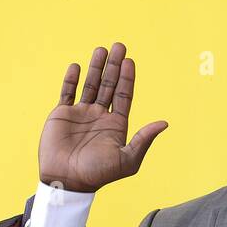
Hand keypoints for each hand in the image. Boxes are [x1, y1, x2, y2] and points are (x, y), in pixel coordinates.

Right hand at [38, 42, 167, 192]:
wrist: (66, 180)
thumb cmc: (98, 174)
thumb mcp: (127, 159)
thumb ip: (144, 139)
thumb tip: (164, 123)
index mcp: (116, 125)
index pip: (124, 95)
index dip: (127, 78)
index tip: (130, 60)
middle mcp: (100, 116)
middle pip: (109, 85)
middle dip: (114, 66)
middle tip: (119, 46)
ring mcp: (81, 113)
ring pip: (90, 84)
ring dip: (96, 67)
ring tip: (101, 49)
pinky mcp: (62, 114)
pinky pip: (67, 92)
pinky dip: (72, 79)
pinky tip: (77, 66)